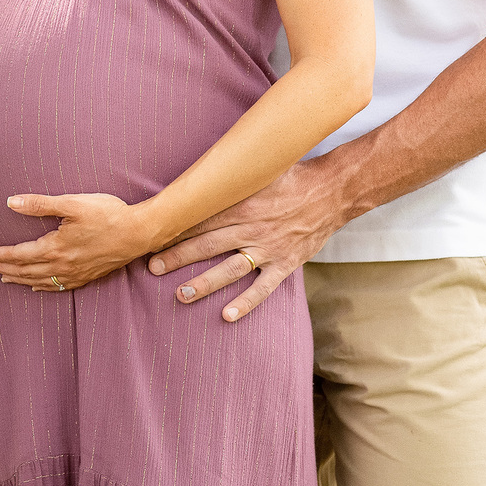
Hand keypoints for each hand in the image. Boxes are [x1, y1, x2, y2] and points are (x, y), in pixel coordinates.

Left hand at [0, 192, 154, 289]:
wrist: (139, 233)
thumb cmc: (108, 214)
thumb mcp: (73, 203)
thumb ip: (40, 204)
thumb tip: (11, 202)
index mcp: (55, 248)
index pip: (18, 255)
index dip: (0, 255)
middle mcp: (62, 265)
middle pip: (25, 271)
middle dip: (5, 269)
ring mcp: (75, 274)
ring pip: (40, 281)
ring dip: (20, 280)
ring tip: (5, 278)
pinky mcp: (88, 276)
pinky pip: (59, 287)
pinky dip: (43, 288)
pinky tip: (37, 288)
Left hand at [147, 161, 343, 321]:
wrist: (333, 191)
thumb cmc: (294, 176)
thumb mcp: (260, 170)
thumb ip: (233, 177)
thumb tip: (204, 172)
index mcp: (243, 203)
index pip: (201, 218)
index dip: (176, 228)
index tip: (154, 236)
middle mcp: (252, 227)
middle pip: (208, 244)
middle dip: (178, 256)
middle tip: (152, 267)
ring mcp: (269, 248)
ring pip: (229, 269)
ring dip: (204, 283)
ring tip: (181, 294)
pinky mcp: (285, 263)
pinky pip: (263, 287)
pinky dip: (246, 302)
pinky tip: (227, 316)